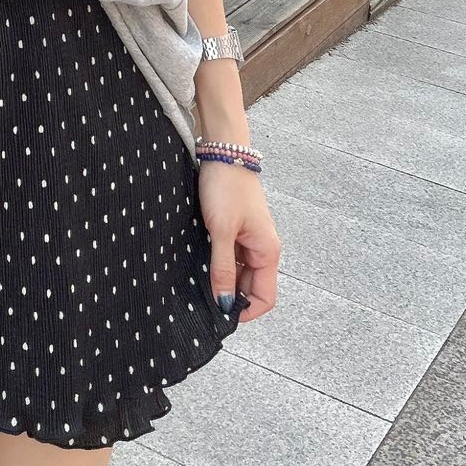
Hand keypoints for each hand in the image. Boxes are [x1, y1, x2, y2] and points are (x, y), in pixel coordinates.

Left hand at [197, 158, 280, 324]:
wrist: (223, 150)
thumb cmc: (227, 186)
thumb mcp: (222, 231)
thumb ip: (223, 269)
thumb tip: (224, 303)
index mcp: (267, 252)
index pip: (265, 298)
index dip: (245, 311)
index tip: (219, 314)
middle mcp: (262, 248)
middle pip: (250, 288)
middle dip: (230, 296)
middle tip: (202, 298)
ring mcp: (249, 239)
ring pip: (239, 273)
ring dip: (222, 279)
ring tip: (199, 278)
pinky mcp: (236, 229)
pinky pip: (231, 257)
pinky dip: (218, 263)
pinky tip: (200, 261)